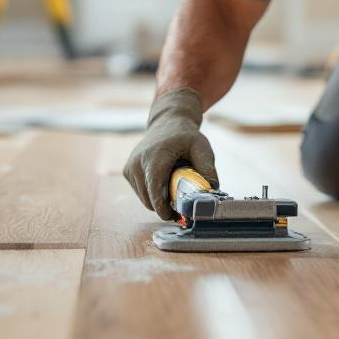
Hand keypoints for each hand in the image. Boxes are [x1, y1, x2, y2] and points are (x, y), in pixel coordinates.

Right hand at [123, 88, 217, 219]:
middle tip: (182, 205)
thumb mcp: (201, 147)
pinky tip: (163, 183)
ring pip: (144, 198)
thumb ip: (207, 168)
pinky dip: (152, 194)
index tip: (174, 216)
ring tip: (173, 190)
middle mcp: (138, 162)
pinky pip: (140, 192)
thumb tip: (211, 191)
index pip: (153, 189)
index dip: (162, 207)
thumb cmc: (185, 135)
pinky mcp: (127, 171)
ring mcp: (130, 167)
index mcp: (155, 156)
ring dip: (158, 201)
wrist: (167, 121)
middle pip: (149, 198)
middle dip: (164, 206)